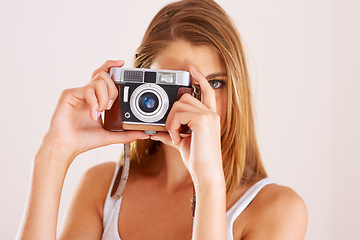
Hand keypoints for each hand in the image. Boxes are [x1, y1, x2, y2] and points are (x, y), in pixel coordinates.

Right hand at [43, 60, 148, 161]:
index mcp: (96, 98)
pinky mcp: (69, 94)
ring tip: (100, 112)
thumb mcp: (110, 135)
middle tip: (110, 106)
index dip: (112, 66)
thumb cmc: (84, 140)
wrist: (66, 146)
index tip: (122, 63)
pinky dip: (94, 103)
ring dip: (104, 98)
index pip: (105, 76)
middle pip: (104, 75)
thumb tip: (144, 133)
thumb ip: (127, 133)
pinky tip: (93, 115)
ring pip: (98, 81)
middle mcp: (87, 93)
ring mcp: (78, 92)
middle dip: (113, 90)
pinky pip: (87, 89)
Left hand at [151, 66, 223, 183]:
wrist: (206, 172)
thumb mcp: (181, 142)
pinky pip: (179, 113)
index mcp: (209, 116)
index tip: (191, 69)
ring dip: (172, 120)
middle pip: (186, 96)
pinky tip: (177, 137)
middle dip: (173, 111)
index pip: (207, 90)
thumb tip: (154, 131)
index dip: (200, 78)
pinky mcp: (202, 120)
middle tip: (172, 129)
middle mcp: (211, 113)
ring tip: (175, 135)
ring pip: (180, 103)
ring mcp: (208, 116)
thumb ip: (170, 132)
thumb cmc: (197, 159)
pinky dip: (173, 125)